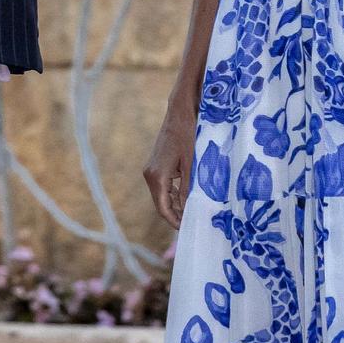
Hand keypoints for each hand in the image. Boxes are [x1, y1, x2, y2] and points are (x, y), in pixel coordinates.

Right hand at [143, 111, 195, 228]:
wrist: (180, 113)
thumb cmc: (187, 136)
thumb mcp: (192, 165)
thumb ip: (188, 188)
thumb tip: (189, 210)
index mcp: (156, 177)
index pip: (163, 209)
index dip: (175, 222)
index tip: (189, 229)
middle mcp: (150, 175)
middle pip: (161, 204)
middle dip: (176, 215)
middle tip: (193, 223)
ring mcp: (152, 169)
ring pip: (163, 196)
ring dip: (176, 205)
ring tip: (193, 213)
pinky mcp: (157, 165)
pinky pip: (164, 186)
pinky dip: (174, 194)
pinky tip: (187, 197)